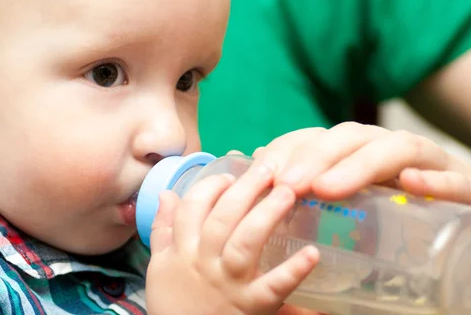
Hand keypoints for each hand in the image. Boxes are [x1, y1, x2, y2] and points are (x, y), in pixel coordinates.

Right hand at [146, 164, 318, 314]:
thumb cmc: (175, 301)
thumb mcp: (159, 264)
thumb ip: (162, 228)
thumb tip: (167, 193)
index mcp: (183, 249)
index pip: (194, 208)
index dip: (211, 187)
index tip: (229, 176)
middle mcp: (205, 262)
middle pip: (223, 219)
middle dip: (244, 190)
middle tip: (267, 169)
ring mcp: (229, 283)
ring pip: (245, 242)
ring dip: (266, 215)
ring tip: (287, 193)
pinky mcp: (252, 305)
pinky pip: (274, 287)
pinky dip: (293, 271)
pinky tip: (311, 253)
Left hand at [250, 122, 470, 211]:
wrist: (464, 247)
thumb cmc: (396, 228)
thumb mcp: (348, 212)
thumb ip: (310, 190)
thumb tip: (260, 166)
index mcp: (362, 154)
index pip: (321, 137)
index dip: (290, 148)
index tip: (263, 170)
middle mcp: (394, 153)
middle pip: (353, 138)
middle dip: (316, 156)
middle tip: (287, 185)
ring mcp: (434, 169)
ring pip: (399, 149)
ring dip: (360, 164)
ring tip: (327, 188)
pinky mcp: (470, 196)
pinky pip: (456, 183)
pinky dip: (435, 181)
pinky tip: (411, 184)